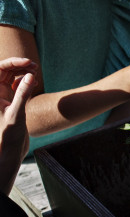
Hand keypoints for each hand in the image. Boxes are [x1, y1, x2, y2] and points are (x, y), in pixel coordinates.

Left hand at [0, 57, 36, 193]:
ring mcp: (2, 96)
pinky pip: (16, 86)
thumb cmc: (8, 134)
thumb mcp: (17, 113)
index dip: (13, 62)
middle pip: (5, 70)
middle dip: (19, 66)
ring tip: (35, 73)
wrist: (9, 149)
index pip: (0, 68)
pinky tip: (34, 83)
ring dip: (22, 73)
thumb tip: (30, 76)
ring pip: (11, 77)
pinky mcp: (10, 102)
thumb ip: (23, 94)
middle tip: (34, 67)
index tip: (29, 63)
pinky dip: (25, 82)